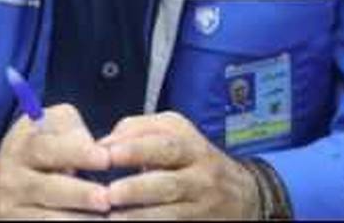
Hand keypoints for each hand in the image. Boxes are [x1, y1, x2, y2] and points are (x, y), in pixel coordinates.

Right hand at [0, 103, 112, 219]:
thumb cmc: (39, 153)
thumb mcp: (49, 129)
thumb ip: (72, 131)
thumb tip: (96, 149)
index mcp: (21, 144)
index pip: (47, 148)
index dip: (78, 153)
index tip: (105, 158)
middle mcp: (11, 177)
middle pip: (45, 187)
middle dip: (78, 194)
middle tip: (105, 198)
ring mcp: (10, 207)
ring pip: (46, 218)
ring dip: (76, 219)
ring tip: (104, 220)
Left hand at [99, 112, 259, 219]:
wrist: (241, 194)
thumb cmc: (191, 158)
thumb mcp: (174, 132)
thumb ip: (137, 130)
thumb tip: (101, 144)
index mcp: (190, 144)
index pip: (164, 144)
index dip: (136, 149)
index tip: (108, 154)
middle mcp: (200, 175)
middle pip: (169, 182)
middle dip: (138, 187)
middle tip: (111, 193)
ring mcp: (202, 205)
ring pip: (172, 213)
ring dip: (140, 216)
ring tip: (113, 219)